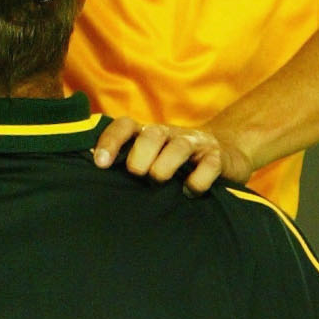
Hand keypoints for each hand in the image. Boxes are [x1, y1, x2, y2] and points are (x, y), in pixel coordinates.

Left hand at [91, 116, 251, 195]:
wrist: (226, 154)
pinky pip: (209, 164)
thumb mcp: (151, 160)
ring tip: (158, 180)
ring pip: (179, 146)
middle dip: (140, 153)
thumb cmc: (175, 163)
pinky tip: (190, 192)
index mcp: (149, 134)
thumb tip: (91, 181)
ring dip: (166, 164)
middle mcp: (170, 135)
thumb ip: (128, 164)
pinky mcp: (218, 157)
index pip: (125, 126)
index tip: (100, 163)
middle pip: (152, 134)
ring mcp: (196, 144)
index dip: (111, 140)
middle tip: (136, 173)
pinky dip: (198, 179)